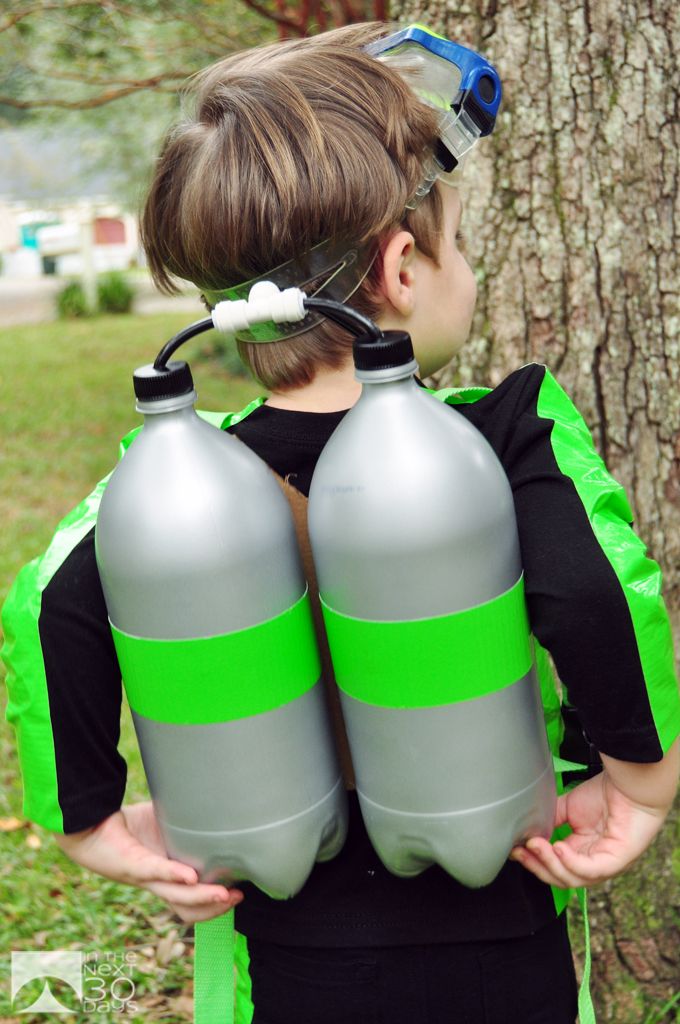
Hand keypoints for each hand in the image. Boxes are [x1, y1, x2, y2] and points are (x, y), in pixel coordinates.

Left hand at [54, 801, 243, 922]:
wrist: (90, 825)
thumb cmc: (126, 825)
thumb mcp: (163, 823)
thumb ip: (185, 822)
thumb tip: (212, 804)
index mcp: (164, 877)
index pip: (190, 902)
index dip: (213, 904)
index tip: (237, 893)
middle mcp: (155, 883)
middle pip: (186, 908)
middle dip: (214, 907)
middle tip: (237, 897)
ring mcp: (144, 877)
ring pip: (176, 898)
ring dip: (202, 898)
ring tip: (225, 894)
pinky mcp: (132, 864)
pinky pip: (156, 872)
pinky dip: (175, 874)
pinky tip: (191, 876)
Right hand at [509, 770, 669, 888]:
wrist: (630, 781)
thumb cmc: (606, 792)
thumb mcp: (568, 808)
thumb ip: (549, 821)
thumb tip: (526, 831)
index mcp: (584, 853)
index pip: (555, 867)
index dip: (534, 861)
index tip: (515, 849)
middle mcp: (595, 864)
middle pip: (561, 878)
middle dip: (537, 866)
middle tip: (519, 851)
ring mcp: (607, 865)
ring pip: (573, 879)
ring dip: (549, 863)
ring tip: (534, 845)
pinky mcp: (618, 861)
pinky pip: (590, 870)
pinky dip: (570, 862)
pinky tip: (557, 848)